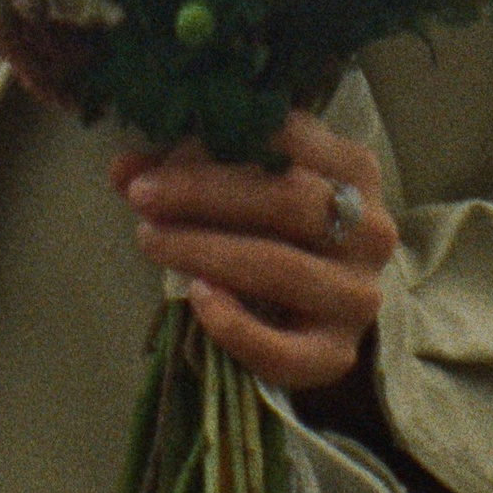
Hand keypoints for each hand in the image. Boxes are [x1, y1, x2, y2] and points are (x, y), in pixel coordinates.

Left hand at [112, 114, 397, 394]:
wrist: (328, 309)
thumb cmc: (280, 230)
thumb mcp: (249, 186)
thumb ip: (190, 167)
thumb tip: (123, 167)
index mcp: (353, 169)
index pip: (289, 139)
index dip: (217, 144)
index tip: (161, 159)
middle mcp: (369, 229)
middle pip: (286, 200)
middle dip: (203, 194)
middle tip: (142, 196)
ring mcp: (356, 295)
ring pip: (281, 268)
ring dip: (205, 251)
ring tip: (150, 240)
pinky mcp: (336, 353)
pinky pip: (286, 349)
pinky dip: (237, 326)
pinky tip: (197, 298)